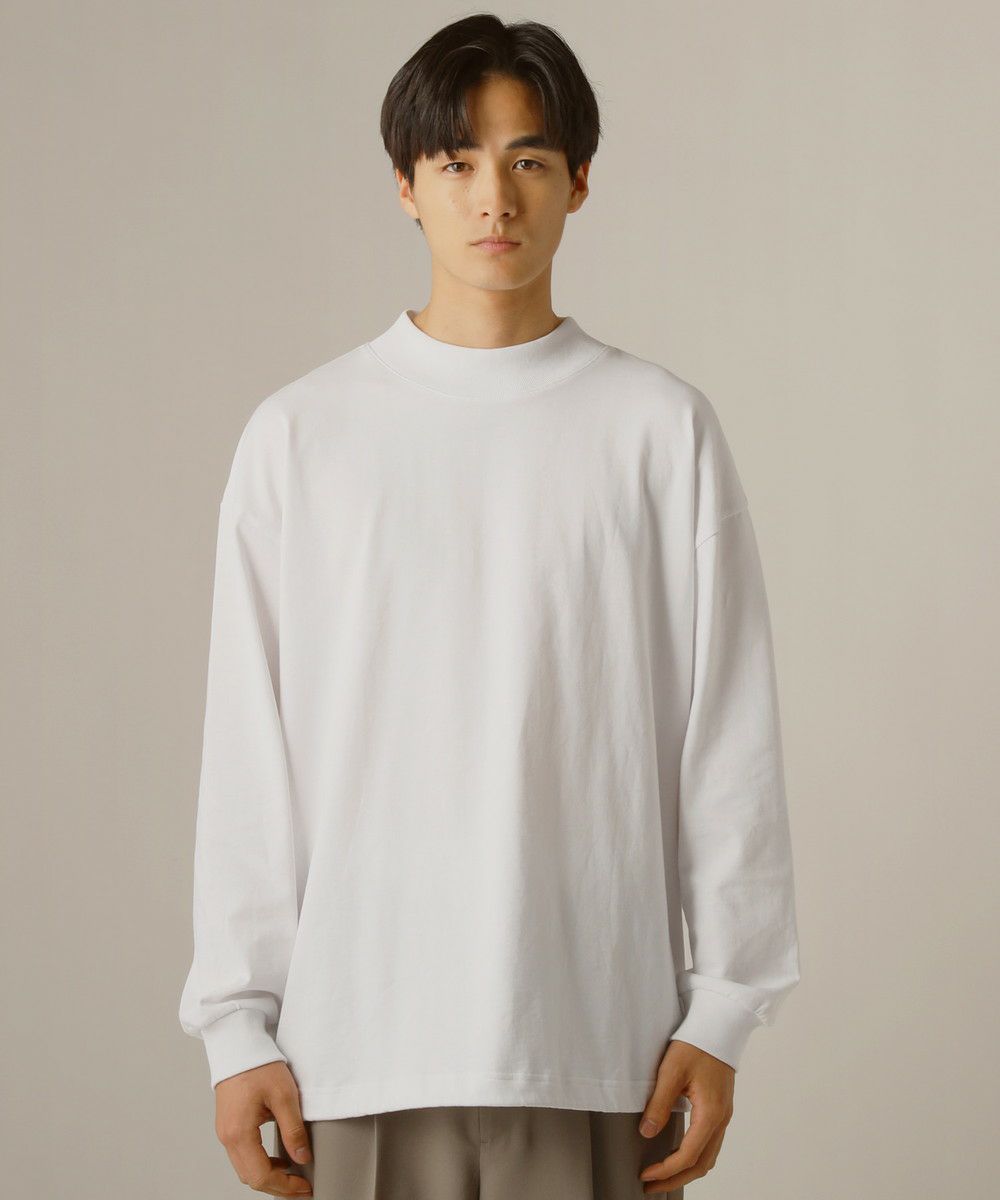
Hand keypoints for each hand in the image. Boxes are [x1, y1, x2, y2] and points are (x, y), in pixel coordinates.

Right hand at [214, 1060, 313, 1195]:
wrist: (238, 1044)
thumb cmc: (258, 1065)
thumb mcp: (284, 1096)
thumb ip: (293, 1130)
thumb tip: (302, 1158)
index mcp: (239, 1133)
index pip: (261, 1176)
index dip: (284, 1187)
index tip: (305, 1188)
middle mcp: (227, 1137)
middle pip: (251, 1178)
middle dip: (277, 1187)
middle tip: (302, 1188)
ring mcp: (225, 1132)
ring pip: (246, 1169)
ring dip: (269, 1176)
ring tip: (293, 1174)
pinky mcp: (229, 1125)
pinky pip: (243, 1155)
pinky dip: (261, 1163)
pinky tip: (279, 1158)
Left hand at [636, 1039, 734, 1193]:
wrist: (718, 1026)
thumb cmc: (696, 1044)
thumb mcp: (672, 1071)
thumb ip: (659, 1103)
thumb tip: (647, 1132)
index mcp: (711, 1113)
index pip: (688, 1154)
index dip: (666, 1169)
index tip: (647, 1174)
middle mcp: (721, 1119)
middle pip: (702, 1164)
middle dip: (676, 1178)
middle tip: (652, 1186)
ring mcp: (723, 1115)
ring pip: (708, 1156)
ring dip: (686, 1171)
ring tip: (663, 1175)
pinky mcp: (720, 1109)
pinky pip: (711, 1144)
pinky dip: (695, 1157)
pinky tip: (680, 1154)